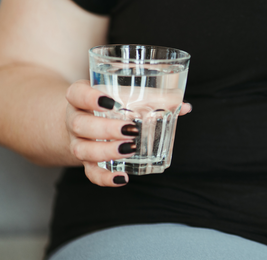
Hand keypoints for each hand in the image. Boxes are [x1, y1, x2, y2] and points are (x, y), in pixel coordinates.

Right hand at [65, 80, 191, 186]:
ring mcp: (78, 142)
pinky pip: (90, 172)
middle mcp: (75, 119)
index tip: (111, 102)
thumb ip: (155, 98)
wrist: (84, 119)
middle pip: (80, 124)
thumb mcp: (126, 95)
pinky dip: (105, 178)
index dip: (90, 98)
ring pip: (82, 150)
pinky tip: (122, 178)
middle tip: (131, 129)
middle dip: (105, 129)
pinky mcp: (85, 161)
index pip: (76, 94)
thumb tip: (185, 106)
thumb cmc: (111, 104)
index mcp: (81, 98)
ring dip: (106, 151)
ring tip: (131, 149)